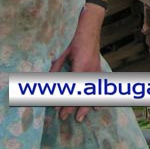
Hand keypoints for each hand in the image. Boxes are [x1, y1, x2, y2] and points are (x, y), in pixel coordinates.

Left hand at [49, 5, 104, 122]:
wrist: (89, 29)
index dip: (65, 102)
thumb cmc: (75, 40)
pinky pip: (100, 86)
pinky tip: (98, 107)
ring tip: (80, 118)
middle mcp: (90, 72)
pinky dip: (99, 97)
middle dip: (73, 108)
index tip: (58, 110)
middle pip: (82, 95)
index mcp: (80, 68)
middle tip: (65, 118)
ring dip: (86, 107)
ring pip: (92, 94)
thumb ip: (56, 68)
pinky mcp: (98, 69)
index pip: (72, 90)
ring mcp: (96, 71)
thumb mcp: (63, 54)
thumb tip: (49, 81)